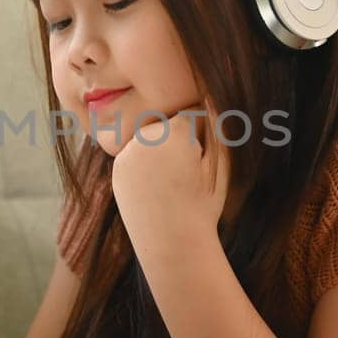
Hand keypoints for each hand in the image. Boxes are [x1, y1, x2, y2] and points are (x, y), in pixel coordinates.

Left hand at [110, 97, 228, 242]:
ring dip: (162, 150)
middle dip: (180, 140)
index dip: (203, 137)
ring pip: (151, 137)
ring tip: (171, 182)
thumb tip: (215, 94)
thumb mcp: (221, 165)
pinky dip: (146, 163)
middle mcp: (146, 137)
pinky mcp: (117, 167)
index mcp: (175, 132)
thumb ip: (219, 127)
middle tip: (187, 174)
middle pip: (169, 124)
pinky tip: (156, 186)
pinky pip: (136, 153)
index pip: (193, 114)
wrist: (172, 243)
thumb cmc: (204, 205)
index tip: (203, 162)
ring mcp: (127, 152)